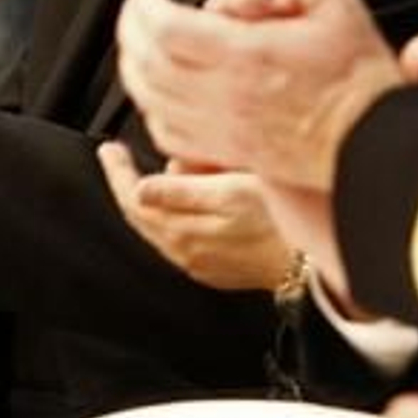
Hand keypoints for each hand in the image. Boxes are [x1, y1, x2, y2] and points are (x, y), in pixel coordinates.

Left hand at [98, 142, 295, 291]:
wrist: (308, 264)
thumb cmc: (278, 222)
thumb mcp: (230, 192)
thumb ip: (180, 192)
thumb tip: (139, 188)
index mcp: (181, 231)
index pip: (134, 199)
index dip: (118, 172)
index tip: (109, 150)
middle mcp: (183, 251)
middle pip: (142, 215)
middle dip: (129, 183)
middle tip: (122, 156)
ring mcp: (198, 262)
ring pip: (161, 226)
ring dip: (157, 197)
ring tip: (176, 168)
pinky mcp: (215, 267)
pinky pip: (181, 236)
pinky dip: (177, 214)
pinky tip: (193, 200)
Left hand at [117, 0, 406, 189]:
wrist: (376, 143)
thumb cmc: (359, 77)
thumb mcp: (337, 1)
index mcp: (246, 55)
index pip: (166, 25)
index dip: (144, 1)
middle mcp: (226, 95)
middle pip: (148, 62)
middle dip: (130, 28)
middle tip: (134, 5)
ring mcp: (223, 128)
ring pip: (150, 99)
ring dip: (133, 66)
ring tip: (135, 41)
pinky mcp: (228, 152)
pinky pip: (169, 133)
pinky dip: (151, 109)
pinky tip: (156, 92)